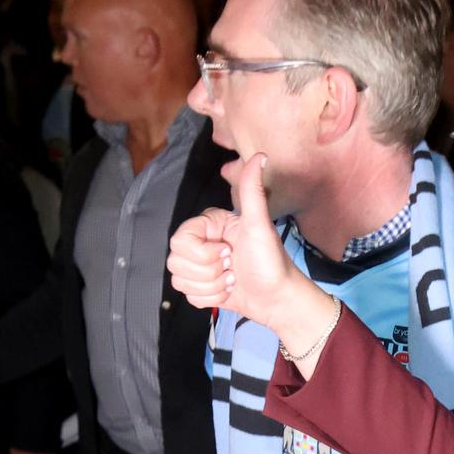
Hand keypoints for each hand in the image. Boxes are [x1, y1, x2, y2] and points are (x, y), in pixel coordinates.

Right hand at [167, 153, 300, 329]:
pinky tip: (229, 292)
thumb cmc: (271, 262)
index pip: (179, 239)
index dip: (203, 252)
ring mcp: (200, 266)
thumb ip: (253, 190)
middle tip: (232, 266)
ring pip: (179, 278)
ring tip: (232, 280)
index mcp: (211, 225)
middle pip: (176, 260)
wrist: (277, 298)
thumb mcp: (260, 225)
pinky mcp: (201, 286)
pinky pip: (187, 295)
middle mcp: (202, 243)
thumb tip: (261, 155)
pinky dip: (210, 298)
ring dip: (210, 286)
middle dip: (208, 271)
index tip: (229, 252)